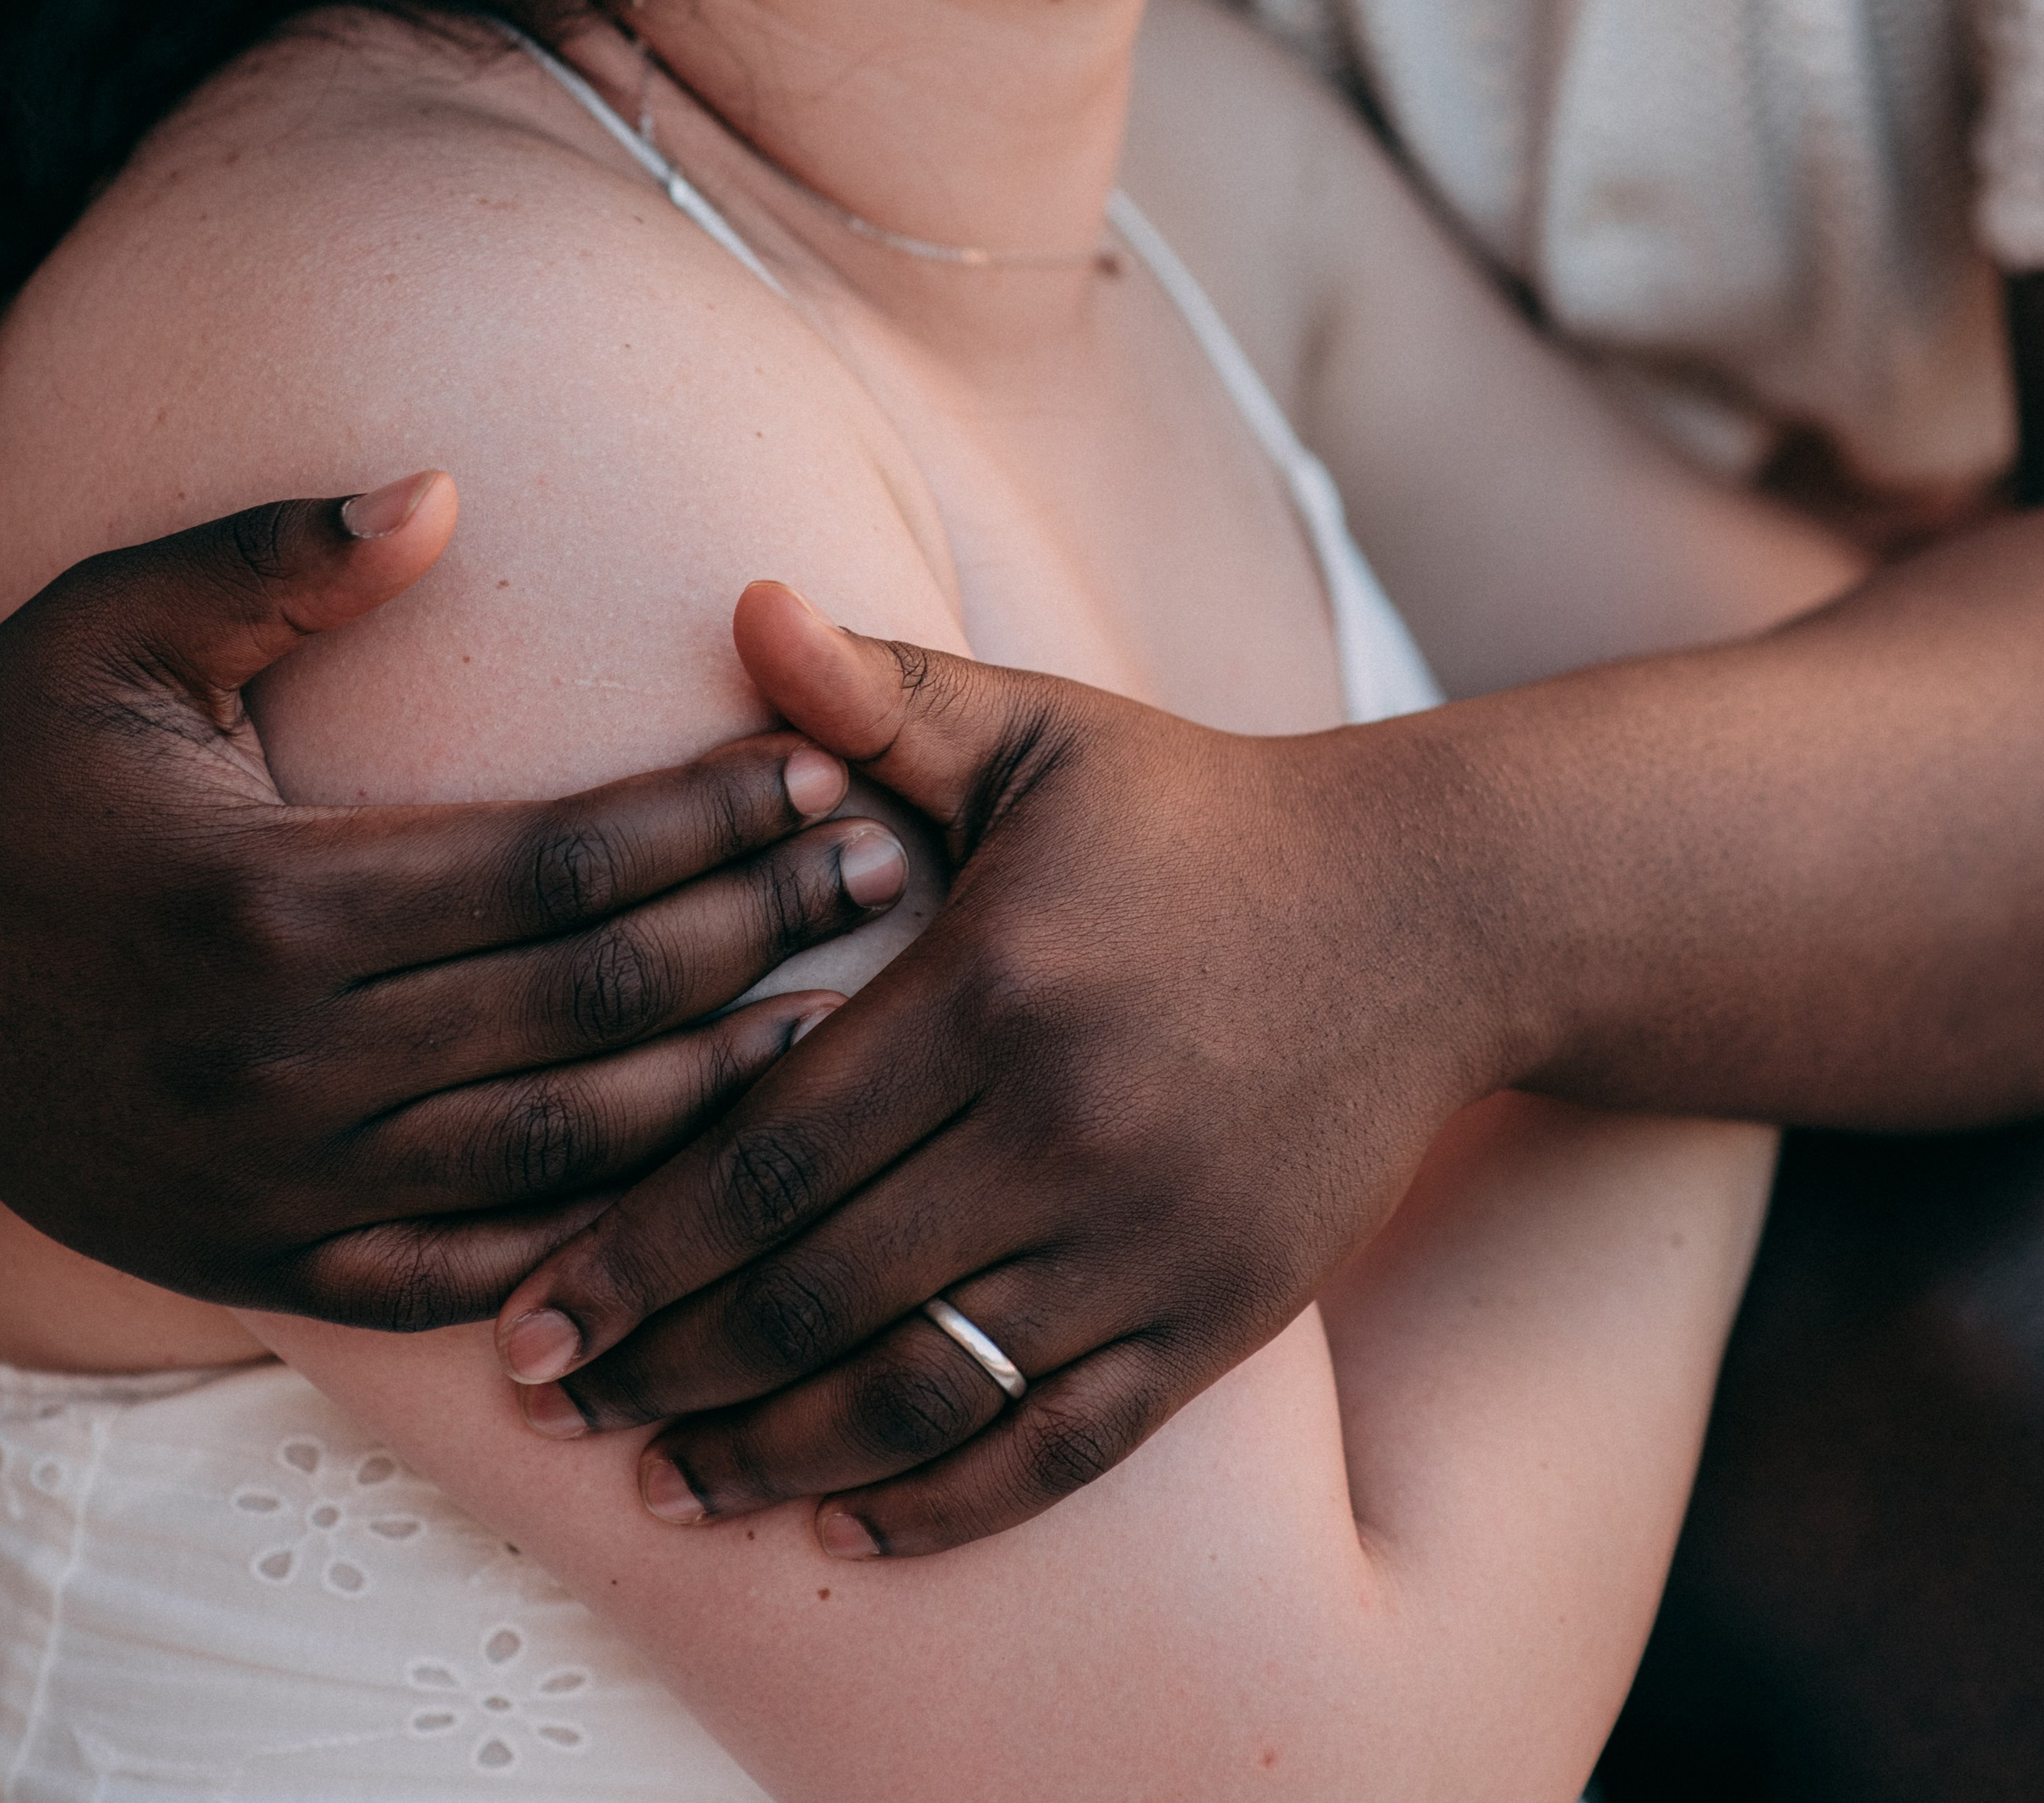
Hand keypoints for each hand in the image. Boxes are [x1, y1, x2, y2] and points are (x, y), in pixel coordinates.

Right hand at [0, 483, 909, 1324]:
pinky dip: (594, 1235)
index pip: (554, 864)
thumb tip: (442, 487)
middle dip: (756, 927)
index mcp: (265, 901)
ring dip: (717, 1087)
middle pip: (586, 1002)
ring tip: (843, 1018)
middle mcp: (283, 1063)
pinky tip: (700, 1182)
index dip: (703, 814)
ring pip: (556, 1148)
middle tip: (885, 868)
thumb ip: (275, 561)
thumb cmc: (10, 782)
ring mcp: (277, 1187)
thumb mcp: (106, 636)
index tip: (822, 761)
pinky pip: (470, 1268)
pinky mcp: (267, 1268)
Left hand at [493, 582, 1497, 1554]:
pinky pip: (1058, 1445)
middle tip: (552, 1406)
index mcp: (991, 984)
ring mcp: (1144, 1238)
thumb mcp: (1043, 730)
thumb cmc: (1199, 812)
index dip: (630, 1248)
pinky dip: (942, 1506)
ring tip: (668, 1481)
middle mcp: (1061, 1127)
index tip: (526, 1312)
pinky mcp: (1216, 1317)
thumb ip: (883, 693)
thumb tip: (745, 603)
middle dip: (664, 1365)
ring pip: (921, 1391)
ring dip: (772, 1454)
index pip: (763, 1151)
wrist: (1431, 912)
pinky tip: (841, 1525)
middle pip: (815, 1291)